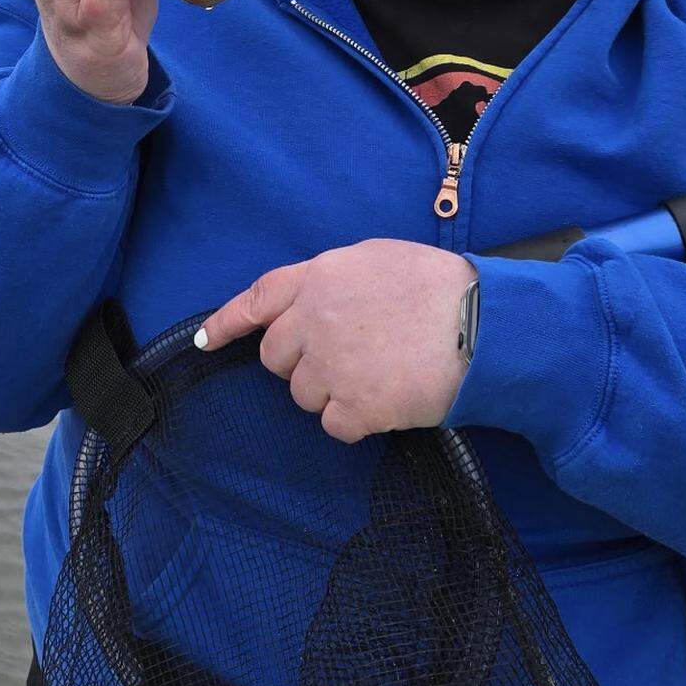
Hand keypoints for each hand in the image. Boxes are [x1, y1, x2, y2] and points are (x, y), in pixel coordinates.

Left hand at [196, 240, 475, 442]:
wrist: (481, 324)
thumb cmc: (435, 286)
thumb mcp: (374, 259)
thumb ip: (332, 280)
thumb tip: (313, 302)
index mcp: (318, 278)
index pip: (257, 300)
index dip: (227, 322)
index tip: (204, 341)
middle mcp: (314, 321)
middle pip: (275, 358)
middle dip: (299, 362)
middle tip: (343, 356)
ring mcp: (332, 366)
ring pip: (303, 395)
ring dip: (330, 392)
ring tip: (376, 372)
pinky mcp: (356, 407)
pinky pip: (334, 425)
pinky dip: (354, 419)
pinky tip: (385, 400)